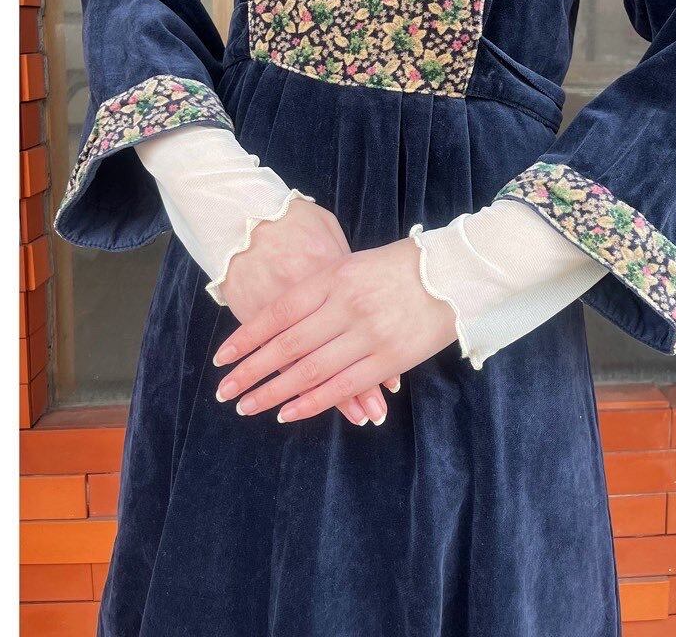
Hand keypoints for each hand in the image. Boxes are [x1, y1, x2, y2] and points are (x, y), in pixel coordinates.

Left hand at [216, 197, 397, 424]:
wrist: (454, 272)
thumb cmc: (399, 265)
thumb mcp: (352, 263)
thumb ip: (319, 287)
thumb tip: (281, 317)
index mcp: (333, 277)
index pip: (277, 313)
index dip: (246, 338)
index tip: (222, 359)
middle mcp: (345, 306)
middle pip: (286, 345)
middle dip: (251, 371)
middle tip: (225, 391)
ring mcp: (367, 334)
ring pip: (309, 370)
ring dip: (274, 392)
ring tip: (248, 406)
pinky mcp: (389, 358)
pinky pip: (342, 385)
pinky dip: (312, 402)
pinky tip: (289, 412)